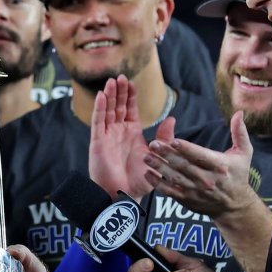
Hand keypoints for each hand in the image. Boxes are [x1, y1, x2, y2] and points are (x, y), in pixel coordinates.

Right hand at [89, 75, 172, 199]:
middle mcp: (118, 132)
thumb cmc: (140, 180)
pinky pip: (98, 122)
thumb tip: (172, 119)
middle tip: (120, 76)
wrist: (125, 195)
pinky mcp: (98, 142)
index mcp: (132, 133)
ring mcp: (107, 136)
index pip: (130, 110)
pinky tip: (101, 96)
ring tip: (111, 81)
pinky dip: (99, 108)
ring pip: (107, 111)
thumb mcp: (157, 155)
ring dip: (108, 96)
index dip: (130, 96)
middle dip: (118, 92)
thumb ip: (164, 136)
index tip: (131, 82)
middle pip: (117, 106)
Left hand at [145, 110, 255, 217]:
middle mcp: (207, 179)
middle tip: (153, 144)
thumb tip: (238, 113)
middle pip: (184, 166)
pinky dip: (158, 184)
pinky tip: (148, 174)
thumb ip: (240, 133)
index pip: (200, 156)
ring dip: (159, 167)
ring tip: (147, 157)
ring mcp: (196, 191)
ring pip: (175, 178)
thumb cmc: (238, 175)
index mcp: (219, 166)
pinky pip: (170, 192)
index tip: (173, 140)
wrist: (234, 206)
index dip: (186, 149)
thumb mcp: (244, 153)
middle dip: (167, 155)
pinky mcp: (188, 200)